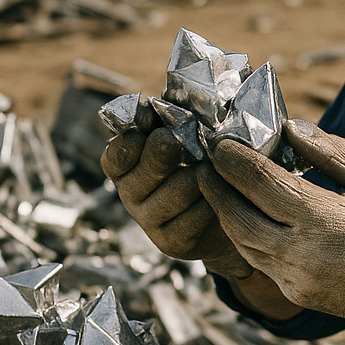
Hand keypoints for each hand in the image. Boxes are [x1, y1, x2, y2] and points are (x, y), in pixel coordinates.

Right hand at [101, 127, 253, 279]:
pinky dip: (214, 199)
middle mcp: (131, 194)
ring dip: (203, 175)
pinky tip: (219, 194)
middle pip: (148, 169)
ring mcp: (148, 220)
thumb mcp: (186, 137)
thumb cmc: (203, 163)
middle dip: (170, 152)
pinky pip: (196, 215)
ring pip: (180, 188)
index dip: (131, 143)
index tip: (153, 130)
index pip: (115, 156)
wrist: (229, 211)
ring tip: (212, 170)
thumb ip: (172, 120)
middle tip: (187, 143)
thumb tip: (159, 101)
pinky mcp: (170, 243)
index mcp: (127, 166)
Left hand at [199, 121, 344, 343]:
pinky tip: (245, 215)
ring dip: (225, 213)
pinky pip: (259, 262)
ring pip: (243, 244)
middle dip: (216, 188)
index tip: (218, 142)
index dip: (234, 161)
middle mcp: (303, 255)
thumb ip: (330, 153)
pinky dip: (246, 236)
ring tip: (217, 186)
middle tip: (204, 163)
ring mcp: (297, 280)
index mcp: (324, 221)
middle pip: (238, 218)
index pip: (262, 184)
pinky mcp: (297, 294)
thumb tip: (289, 129)